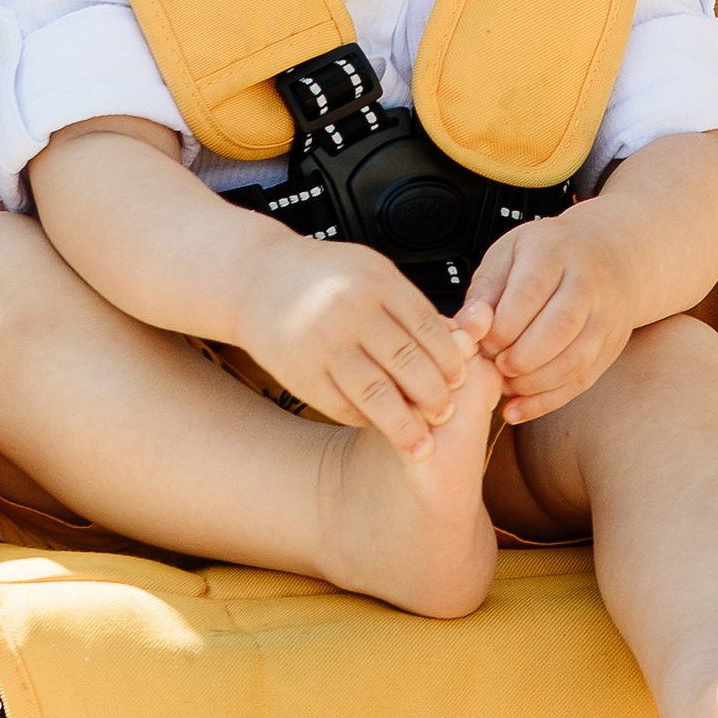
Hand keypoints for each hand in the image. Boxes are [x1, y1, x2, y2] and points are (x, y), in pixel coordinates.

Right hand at [240, 238, 487, 459]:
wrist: (257, 277)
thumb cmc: (323, 275)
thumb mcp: (370, 271)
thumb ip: (407, 305)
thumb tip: (458, 343)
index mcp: (375, 281)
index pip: (428, 328)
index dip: (450, 359)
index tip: (461, 379)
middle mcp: (350, 311)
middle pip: (407, 363)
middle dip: (434, 395)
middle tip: (446, 413)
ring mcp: (323, 343)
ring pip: (377, 394)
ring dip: (404, 425)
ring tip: (421, 445)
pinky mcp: (301, 372)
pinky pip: (342, 406)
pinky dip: (365, 421)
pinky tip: (377, 424)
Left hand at [460, 211, 638, 424]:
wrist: (609, 256)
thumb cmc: (549, 255)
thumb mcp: (508, 254)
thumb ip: (485, 291)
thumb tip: (468, 328)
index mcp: (554, 253)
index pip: (529, 294)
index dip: (501, 327)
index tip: (484, 341)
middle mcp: (586, 284)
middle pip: (558, 329)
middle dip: (519, 358)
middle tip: (496, 364)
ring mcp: (604, 317)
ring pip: (575, 360)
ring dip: (533, 383)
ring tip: (507, 382)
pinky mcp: (610, 347)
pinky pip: (581, 381)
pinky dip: (547, 401)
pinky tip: (519, 406)